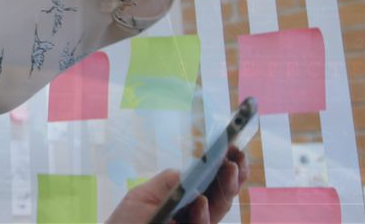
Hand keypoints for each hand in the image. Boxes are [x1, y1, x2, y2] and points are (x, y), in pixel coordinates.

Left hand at [105, 145, 249, 223]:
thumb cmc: (127, 221)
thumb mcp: (142, 196)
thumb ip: (167, 183)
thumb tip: (190, 169)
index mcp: (185, 198)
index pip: (210, 182)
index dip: (224, 166)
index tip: (233, 147)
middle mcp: (194, 213)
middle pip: (221, 195)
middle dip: (232, 176)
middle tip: (238, 158)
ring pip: (218, 210)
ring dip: (225, 190)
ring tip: (230, 169)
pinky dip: (202, 216)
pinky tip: (201, 201)